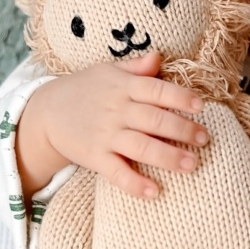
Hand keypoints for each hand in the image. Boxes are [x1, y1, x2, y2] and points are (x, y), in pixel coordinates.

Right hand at [15, 51, 209, 199]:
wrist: (45, 112)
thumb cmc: (83, 90)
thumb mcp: (107, 72)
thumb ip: (136, 68)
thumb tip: (160, 56)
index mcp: (123, 87)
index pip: (156, 90)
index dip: (179, 97)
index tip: (200, 106)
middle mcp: (117, 110)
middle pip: (154, 119)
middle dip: (182, 129)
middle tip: (204, 139)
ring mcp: (105, 135)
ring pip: (141, 146)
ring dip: (167, 156)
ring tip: (192, 165)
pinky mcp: (94, 157)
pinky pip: (116, 172)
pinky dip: (134, 183)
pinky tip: (154, 192)